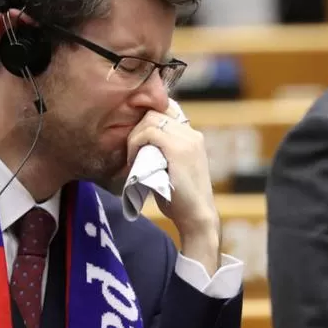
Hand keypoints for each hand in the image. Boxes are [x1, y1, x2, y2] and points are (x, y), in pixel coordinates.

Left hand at [126, 107, 219, 272]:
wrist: (197, 217)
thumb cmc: (180, 200)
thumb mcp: (171, 169)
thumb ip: (161, 152)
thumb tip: (139, 144)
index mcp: (192, 137)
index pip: (166, 110)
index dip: (146, 121)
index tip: (136, 141)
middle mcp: (192, 134)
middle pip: (155, 112)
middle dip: (137, 129)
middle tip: (131, 151)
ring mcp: (187, 139)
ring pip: (150, 119)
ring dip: (135, 136)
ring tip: (132, 158)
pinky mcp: (178, 148)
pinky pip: (149, 132)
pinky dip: (135, 143)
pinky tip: (133, 161)